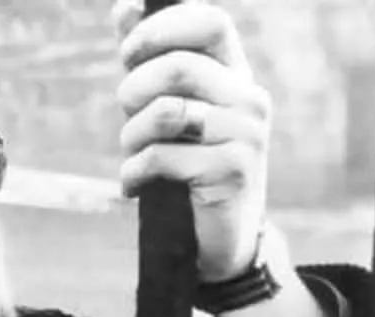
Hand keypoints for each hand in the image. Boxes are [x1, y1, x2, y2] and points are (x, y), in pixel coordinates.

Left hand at [113, 0, 270, 281]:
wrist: (217, 235)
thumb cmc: (187, 162)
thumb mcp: (168, 105)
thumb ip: (149, 59)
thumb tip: (126, 6)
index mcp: (234, 73)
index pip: (209, 22)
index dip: (159, 30)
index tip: (128, 53)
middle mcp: (248, 98)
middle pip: (177, 67)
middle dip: (133, 91)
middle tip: (126, 115)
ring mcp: (246, 135)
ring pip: (165, 114)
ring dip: (130, 138)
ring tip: (132, 154)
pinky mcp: (233, 172)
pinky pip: (161, 158)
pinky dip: (132, 174)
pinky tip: (133, 186)